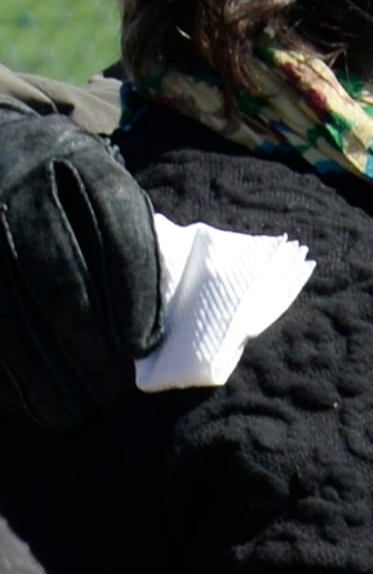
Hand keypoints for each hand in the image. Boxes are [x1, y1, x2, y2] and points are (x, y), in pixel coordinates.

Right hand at [0, 106, 163, 430]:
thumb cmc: (69, 192)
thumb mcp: (103, 192)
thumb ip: (132, 246)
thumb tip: (156, 337)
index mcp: (77, 164)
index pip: (116, 229)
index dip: (133, 294)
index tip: (143, 347)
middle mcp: (19, 190)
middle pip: (58, 281)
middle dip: (88, 348)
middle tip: (110, 393)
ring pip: (10, 313)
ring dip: (42, 374)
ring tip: (71, 409)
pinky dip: (6, 376)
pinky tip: (28, 400)